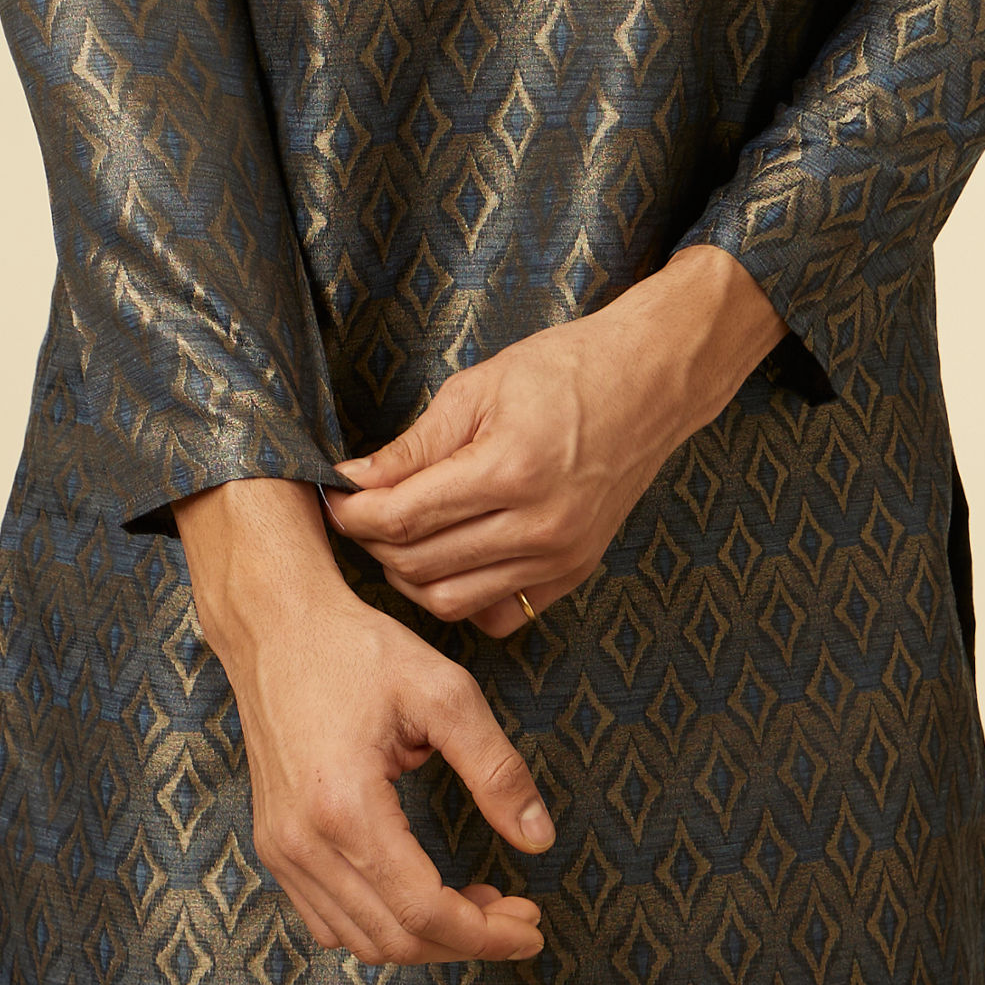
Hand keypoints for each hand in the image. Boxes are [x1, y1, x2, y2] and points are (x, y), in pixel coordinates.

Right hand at [175, 477, 552, 964]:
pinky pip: (329, 919)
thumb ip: (495, 768)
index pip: (423, 911)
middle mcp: (302, 843)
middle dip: (466, 940)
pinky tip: (422, 893)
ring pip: (361, 940)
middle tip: (519, 914)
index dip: (486, 934)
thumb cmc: (359, 649)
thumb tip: (539, 839)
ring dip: (426, 938)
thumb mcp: (443, 692)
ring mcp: (281, 849)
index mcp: (344, 806)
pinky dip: (382, 925)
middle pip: (394, 939)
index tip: (533, 926)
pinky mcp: (274, 844)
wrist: (276, 624)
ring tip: (480, 903)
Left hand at [325, 245, 786, 636]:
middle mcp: (538, 527)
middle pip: (420, 565)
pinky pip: (497, 614)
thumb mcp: (478, 386)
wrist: (649, 382)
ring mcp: (561, 558)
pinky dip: (461, 596)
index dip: (354, 512)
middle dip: (374, 542)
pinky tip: (449, 557)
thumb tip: (355, 479)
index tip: (334, 497)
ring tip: (397, 535)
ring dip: (409, 575)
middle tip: (358, 512)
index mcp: (510, 470)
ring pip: (452, 601)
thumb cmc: (565, 370)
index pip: (404, 516)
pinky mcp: (574, 573)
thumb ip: (414, 445)